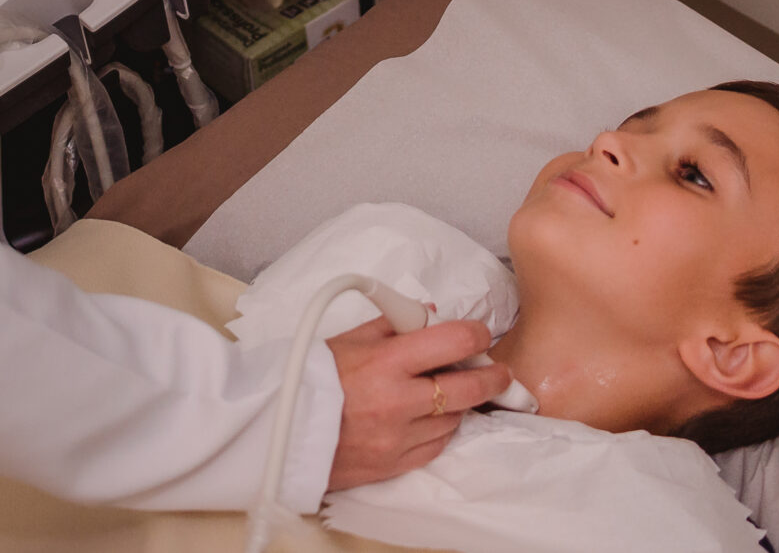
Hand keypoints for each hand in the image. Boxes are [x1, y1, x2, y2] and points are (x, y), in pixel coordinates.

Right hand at [324, 316, 508, 492]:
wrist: (280, 429)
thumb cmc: (310, 378)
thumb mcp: (348, 339)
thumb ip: (393, 324)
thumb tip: (430, 314)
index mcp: (385, 362)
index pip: (452, 341)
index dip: (475, 335)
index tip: (479, 335)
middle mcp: (398, 401)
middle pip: (469, 388)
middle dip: (492, 376)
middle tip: (498, 371)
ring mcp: (399, 438)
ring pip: (455, 420)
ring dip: (460, 404)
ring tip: (449, 392)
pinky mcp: (395, 465)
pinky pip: (436, 446)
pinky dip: (440, 430)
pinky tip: (431, 418)